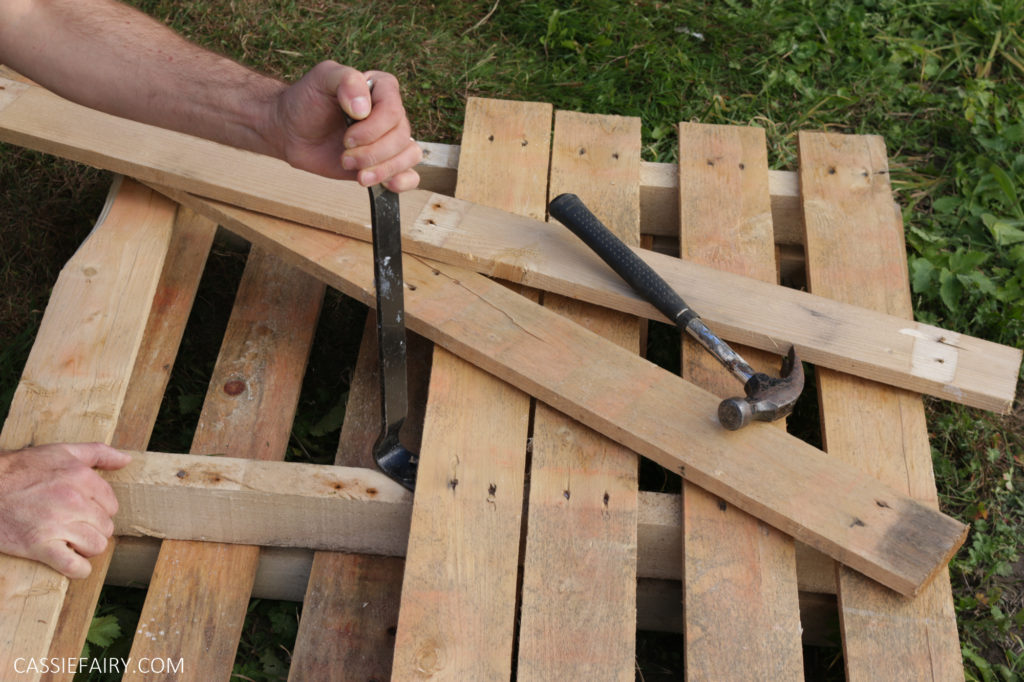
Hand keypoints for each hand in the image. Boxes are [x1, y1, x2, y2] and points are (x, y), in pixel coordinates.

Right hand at [0, 443, 130, 578]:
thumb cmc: (22, 469)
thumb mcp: (62, 452)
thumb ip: (99, 453)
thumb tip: (126, 459)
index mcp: (81, 478)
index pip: (112, 505)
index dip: (100, 510)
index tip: (85, 510)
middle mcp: (73, 501)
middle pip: (106, 527)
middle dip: (94, 529)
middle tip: (76, 526)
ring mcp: (57, 525)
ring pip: (96, 546)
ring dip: (87, 548)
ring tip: (72, 542)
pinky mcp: (39, 546)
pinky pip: (74, 566)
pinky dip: (78, 569)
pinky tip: (73, 563)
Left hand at [272, 61, 421, 191]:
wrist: (291, 131)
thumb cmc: (306, 101)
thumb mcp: (321, 77)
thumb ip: (346, 80)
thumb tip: (364, 109)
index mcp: (381, 89)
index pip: (394, 110)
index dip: (374, 128)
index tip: (347, 136)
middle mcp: (390, 114)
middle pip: (401, 137)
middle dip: (372, 153)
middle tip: (344, 155)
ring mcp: (390, 140)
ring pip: (409, 156)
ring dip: (383, 169)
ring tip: (357, 174)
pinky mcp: (385, 164)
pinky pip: (410, 175)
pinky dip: (402, 181)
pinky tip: (386, 183)